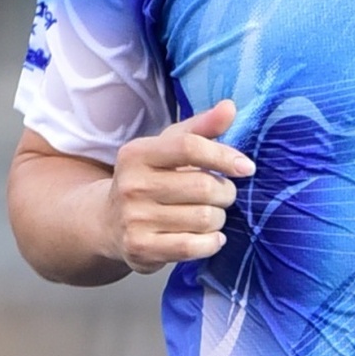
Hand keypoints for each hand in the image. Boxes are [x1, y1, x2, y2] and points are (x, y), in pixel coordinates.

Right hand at [103, 102, 254, 271]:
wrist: (108, 222)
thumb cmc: (149, 180)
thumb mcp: (167, 148)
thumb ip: (200, 128)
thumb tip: (230, 107)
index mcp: (137, 153)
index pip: (189, 147)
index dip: (224, 156)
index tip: (246, 167)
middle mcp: (132, 185)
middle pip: (203, 186)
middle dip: (225, 192)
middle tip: (223, 195)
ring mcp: (134, 219)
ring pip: (204, 218)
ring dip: (219, 218)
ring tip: (211, 215)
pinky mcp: (141, 248)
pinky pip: (193, 247)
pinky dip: (211, 243)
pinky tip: (212, 237)